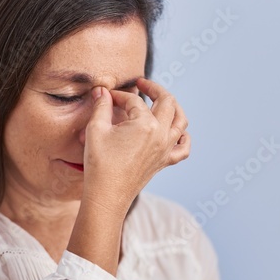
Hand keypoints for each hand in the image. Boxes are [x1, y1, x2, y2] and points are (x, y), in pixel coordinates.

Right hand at [81, 76, 189, 211]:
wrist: (107, 195)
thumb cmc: (100, 163)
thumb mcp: (96, 129)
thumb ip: (101, 106)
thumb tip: (102, 90)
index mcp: (146, 124)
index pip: (134, 100)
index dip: (119, 95)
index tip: (107, 97)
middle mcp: (161, 135)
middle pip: (166, 102)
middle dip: (154, 89)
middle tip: (141, 84)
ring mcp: (165, 149)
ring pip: (181, 121)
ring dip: (174, 107)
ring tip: (162, 101)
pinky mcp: (164, 162)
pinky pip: (183, 148)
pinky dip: (184, 137)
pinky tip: (176, 132)